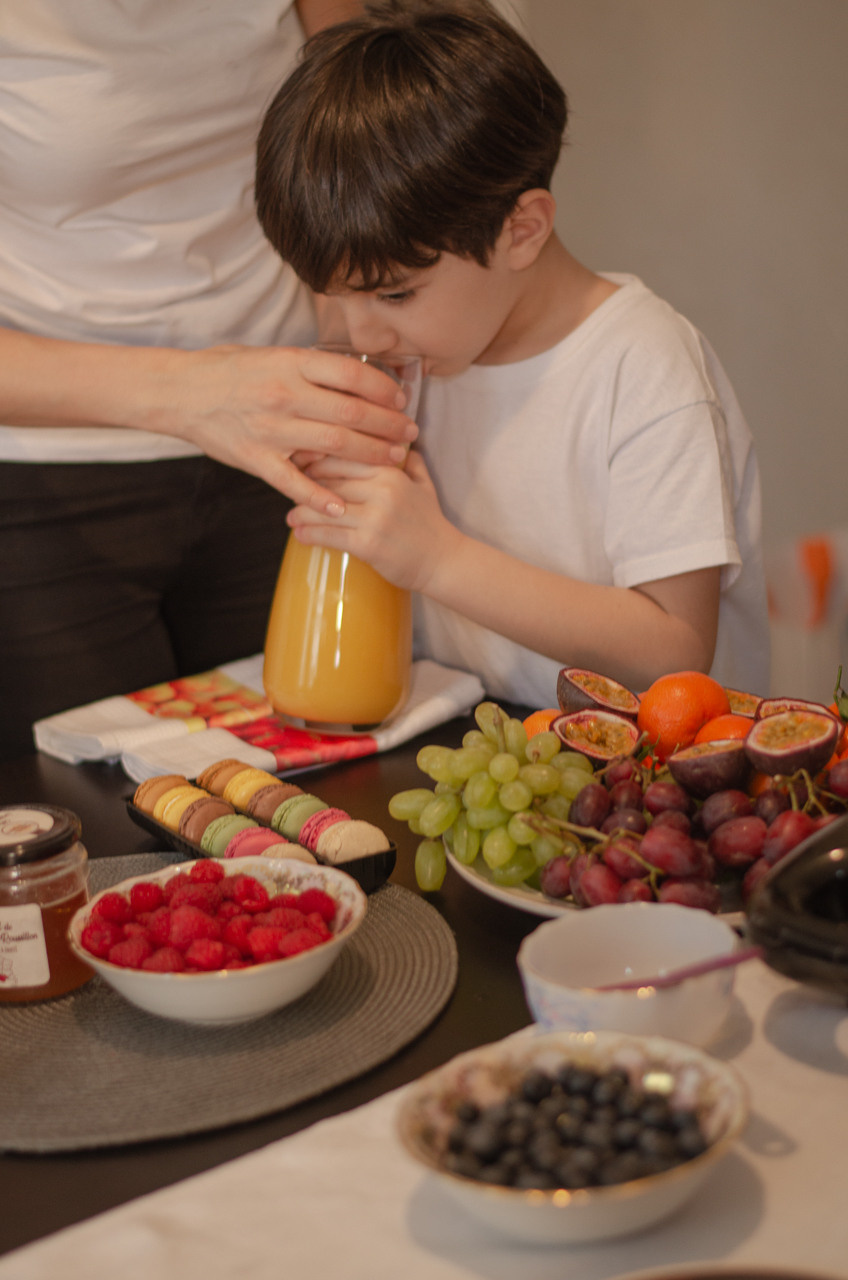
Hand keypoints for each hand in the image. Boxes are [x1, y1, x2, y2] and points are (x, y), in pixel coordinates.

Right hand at [165, 344, 418, 513]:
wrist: (179, 392)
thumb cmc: (227, 370)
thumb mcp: (271, 355)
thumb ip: (309, 367)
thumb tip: (350, 375)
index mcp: (292, 364)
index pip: (353, 376)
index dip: (384, 390)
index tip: (401, 400)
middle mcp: (285, 395)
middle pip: (352, 413)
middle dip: (388, 427)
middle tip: (410, 435)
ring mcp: (271, 429)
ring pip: (334, 446)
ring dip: (370, 456)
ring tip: (394, 461)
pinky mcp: (256, 459)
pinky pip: (294, 482)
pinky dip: (320, 497)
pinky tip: (342, 507)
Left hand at [286, 449, 460, 589]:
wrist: (444, 561)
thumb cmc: (430, 523)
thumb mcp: (423, 483)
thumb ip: (408, 459)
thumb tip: (392, 438)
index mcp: (391, 471)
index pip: (343, 455)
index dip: (316, 458)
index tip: (299, 462)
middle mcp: (382, 489)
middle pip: (329, 479)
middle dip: (304, 484)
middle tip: (289, 489)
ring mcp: (375, 517)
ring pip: (324, 508)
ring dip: (301, 513)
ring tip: (291, 517)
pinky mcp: (368, 544)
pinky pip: (329, 535)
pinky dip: (309, 535)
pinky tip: (300, 535)